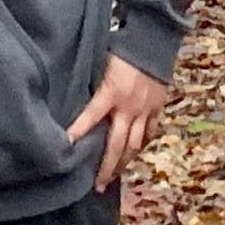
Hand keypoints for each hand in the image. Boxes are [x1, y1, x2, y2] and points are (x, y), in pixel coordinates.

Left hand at [65, 53, 170, 189]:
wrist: (155, 39)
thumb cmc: (123, 47)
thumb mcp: (101, 62)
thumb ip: (91, 83)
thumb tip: (71, 96)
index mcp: (111, 92)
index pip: (91, 116)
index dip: (78, 131)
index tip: (65, 147)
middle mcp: (129, 107)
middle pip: (117, 144)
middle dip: (106, 167)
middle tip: (97, 186)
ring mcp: (146, 110)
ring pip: (135, 145)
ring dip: (123, 163)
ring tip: (113, 177)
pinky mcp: (158, 108)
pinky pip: (150, 132)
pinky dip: (142, 144)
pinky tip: (134, 154)